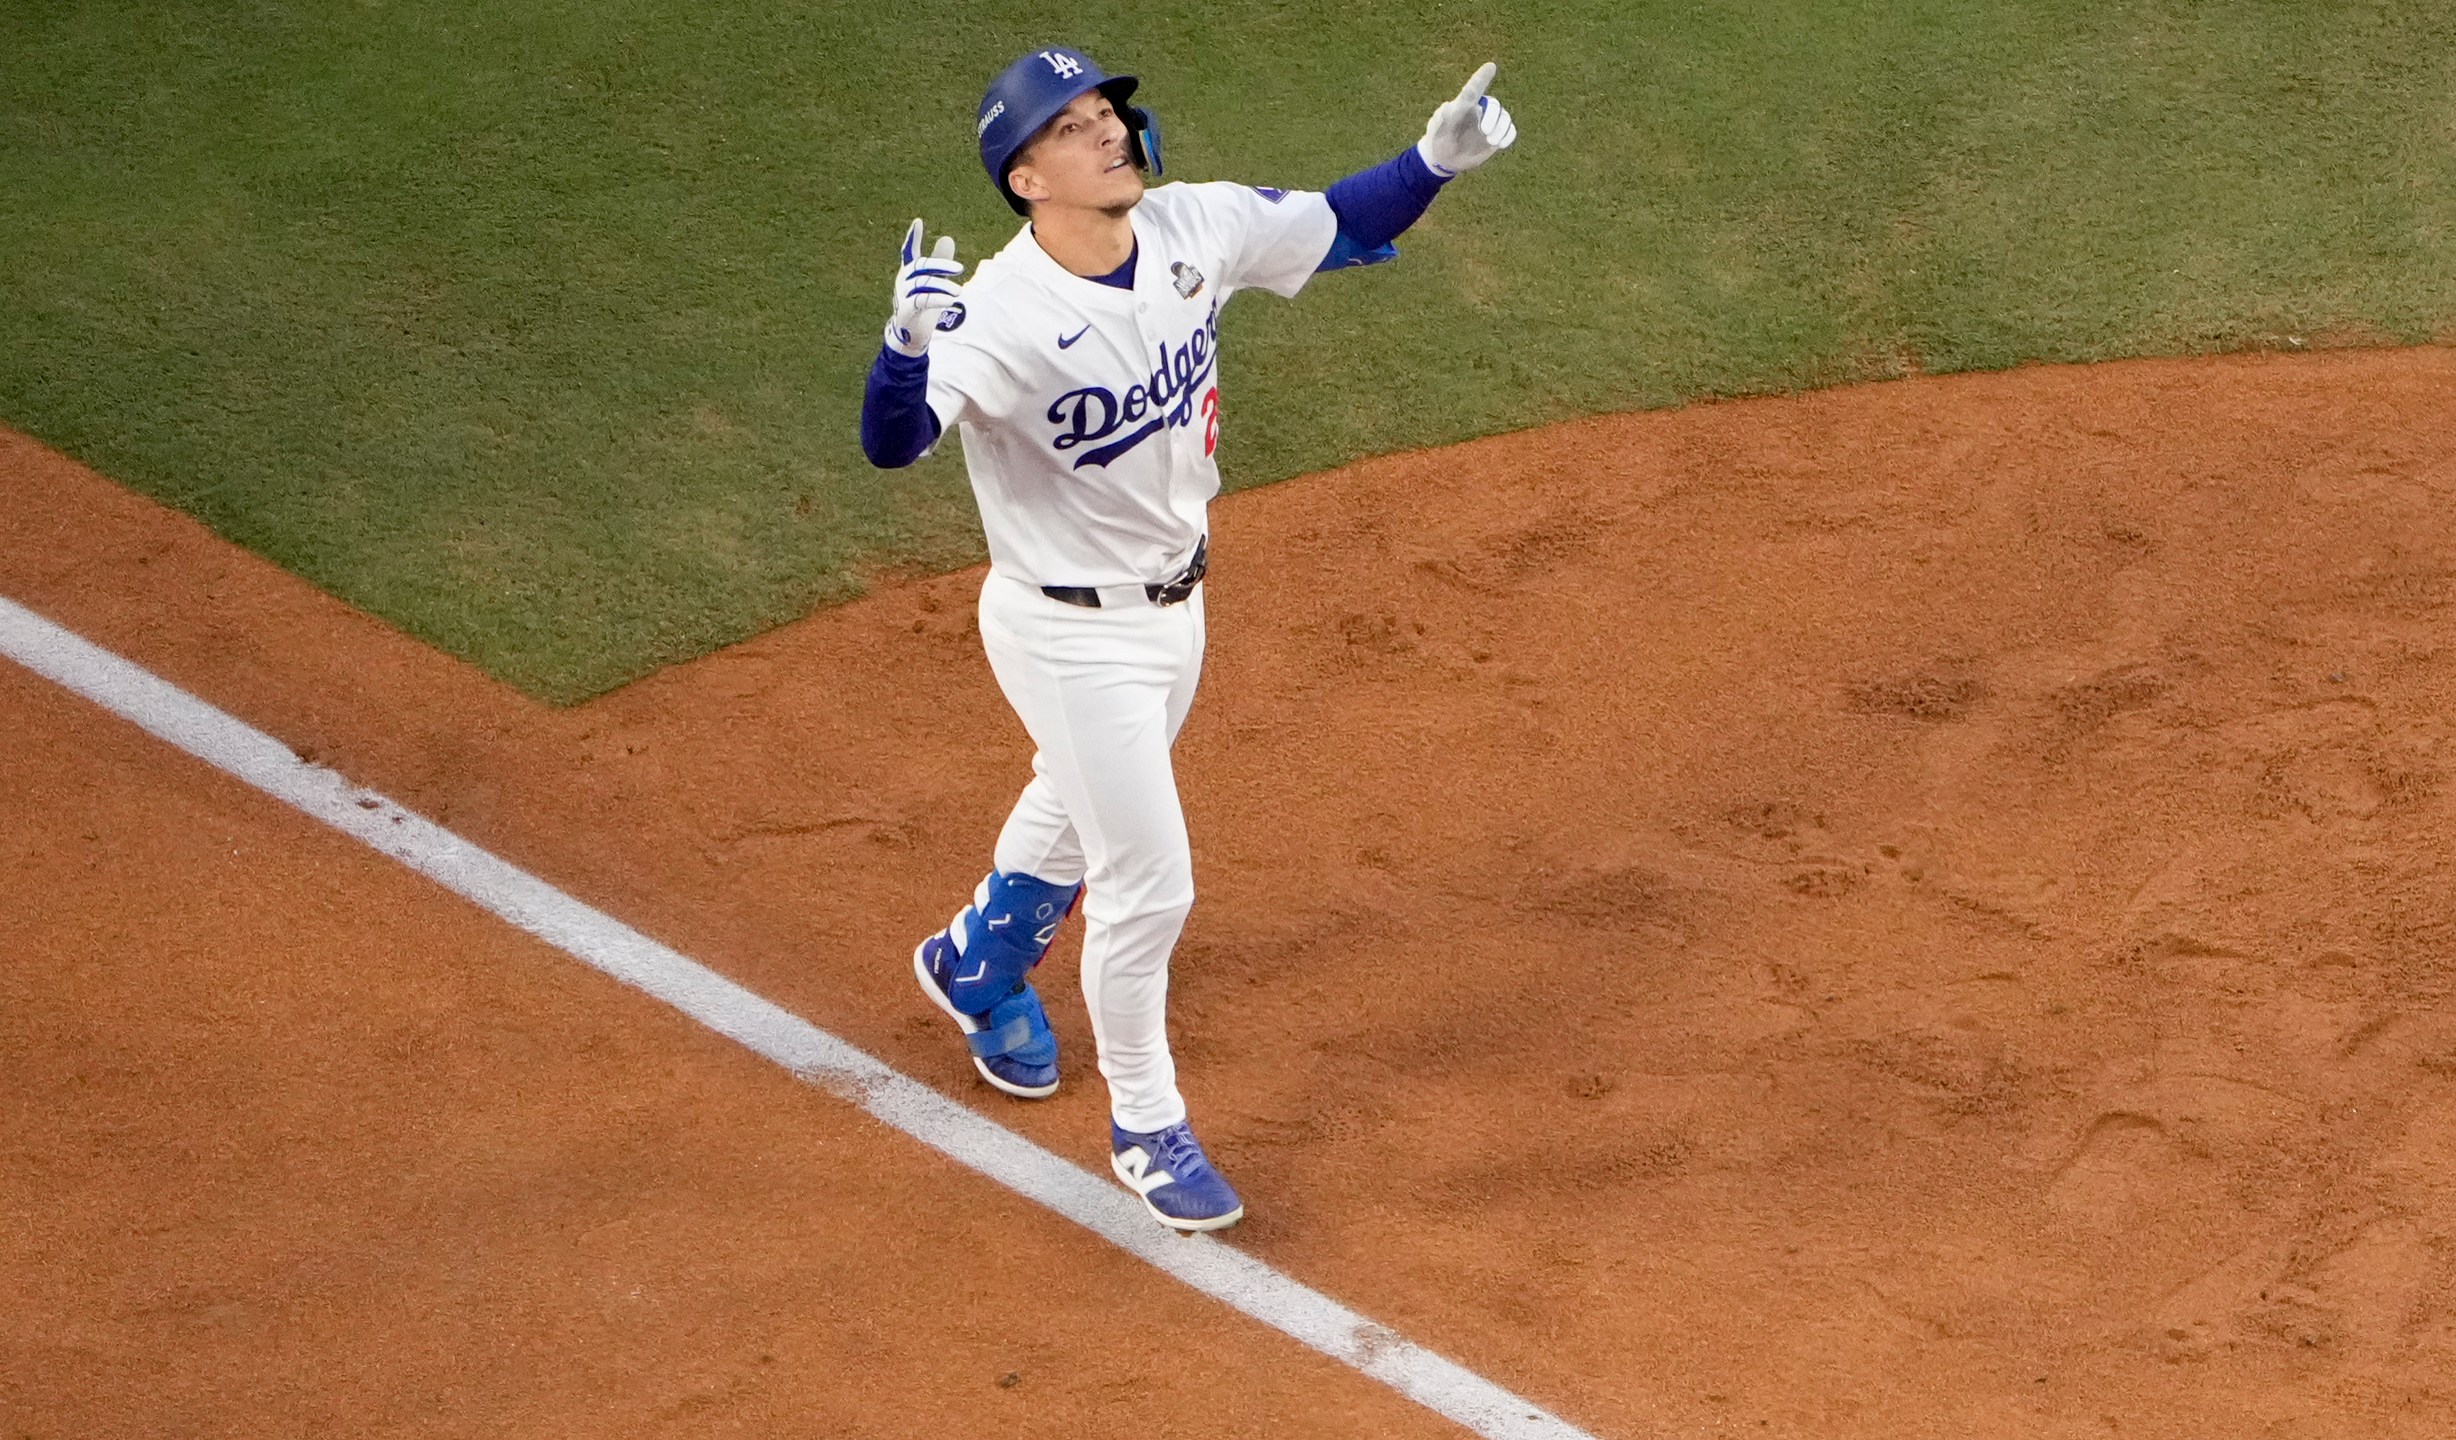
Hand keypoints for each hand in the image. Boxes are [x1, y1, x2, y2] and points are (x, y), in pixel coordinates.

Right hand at [886, 218, 965, 355]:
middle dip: (941, 265)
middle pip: (921, 265)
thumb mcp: (934, 282)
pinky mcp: (906, 309)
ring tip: (959, 292)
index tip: (918, 222)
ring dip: (943, 286)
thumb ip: (939, 262)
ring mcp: (903, 294)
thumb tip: (947, 238)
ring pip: (923, 283)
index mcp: (909, 272)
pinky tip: (951, 301)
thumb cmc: (923, 305)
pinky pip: (922, 300)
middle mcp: (903, 280)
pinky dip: (937, 299)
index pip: (909, 251)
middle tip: (960, 268)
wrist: (911, 333)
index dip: (913, 237)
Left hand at [1415, 62, 1516, 177]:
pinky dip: (1508, 135)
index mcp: (1463, 105)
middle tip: (1485, 132)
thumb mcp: (1437, 131)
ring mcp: (1490, 122)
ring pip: (1504, 117)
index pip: (1473, 89)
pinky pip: (1510, 130)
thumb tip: (1448, 106)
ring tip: (1491, 142)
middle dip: (1492, 116)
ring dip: (1501, 128)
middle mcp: (1479, 110)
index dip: (1482, 77)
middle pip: (1493, 105)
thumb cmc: (1439, 140)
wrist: (1445, 158)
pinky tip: (1501, 144)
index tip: (1491, 66)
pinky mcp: (1497, 135)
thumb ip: (1441, 119)